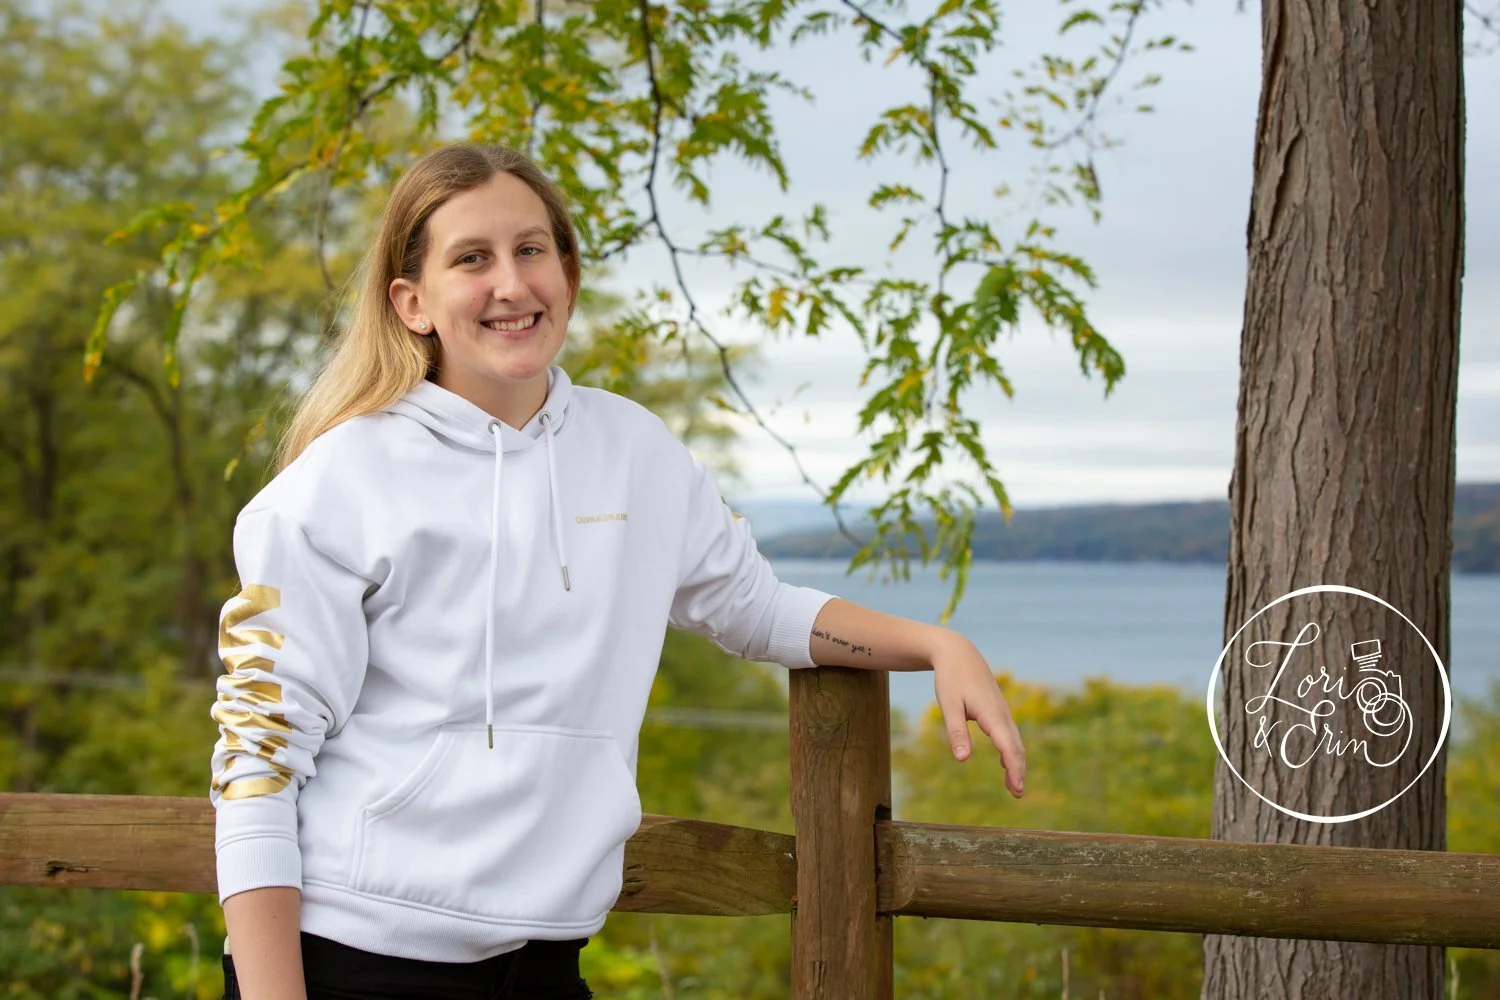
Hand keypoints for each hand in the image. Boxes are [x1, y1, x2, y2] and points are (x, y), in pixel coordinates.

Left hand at [931, 632, 1025, 797]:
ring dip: (1016, 763)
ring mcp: (1002, 711)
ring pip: (1014, 741)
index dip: (1014, 768)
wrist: (958, 652)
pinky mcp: (997, 710)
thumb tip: (963, 760)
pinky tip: (1005, 763)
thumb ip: (956, 732)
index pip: (1007, 746)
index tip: (1017, 788)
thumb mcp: (949, 705)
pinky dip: (1010, 751)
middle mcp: (1002, 714)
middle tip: (1017, 794)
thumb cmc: (951, 678)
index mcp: (991, 714)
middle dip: (1018, 770)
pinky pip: (1009, 734)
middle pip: (1016, 746)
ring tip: (1013, 787)